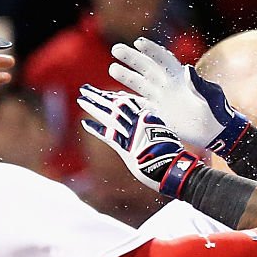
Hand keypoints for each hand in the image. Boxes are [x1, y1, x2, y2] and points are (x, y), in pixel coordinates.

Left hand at [78, 84, 200, 197]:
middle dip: (98, 96)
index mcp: (149, 116)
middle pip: (114, 105)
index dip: (114, 97)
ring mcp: (130, 134)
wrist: (175, 167)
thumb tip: (148, 119)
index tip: (105, 93)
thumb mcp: (165, 133)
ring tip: (81, 99)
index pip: (128, 102)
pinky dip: (95, 129)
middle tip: (84, 88)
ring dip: (93, 107)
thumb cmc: (173, 153)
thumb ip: (154, 124)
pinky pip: (106, 136)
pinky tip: (84, 123)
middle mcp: (138, 122)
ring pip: (108, 116)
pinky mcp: (124, 148)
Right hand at [109, 37, 249, 152]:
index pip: (163, 59)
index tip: (138, 43)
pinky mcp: (160, 114)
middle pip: (148, 68)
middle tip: (116, 49)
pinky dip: (130, 101)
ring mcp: (163, 99)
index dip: (151, 50)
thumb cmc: (217, 113)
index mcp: (180, 79)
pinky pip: (141, 104)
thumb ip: (198, 84)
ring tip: (112, 68)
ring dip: (127, 76)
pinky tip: (117, 97)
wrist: (216, 134)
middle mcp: (169, 86)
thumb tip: (187, 69)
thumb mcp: (210, 97)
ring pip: (142, 84)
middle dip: (132, 58)